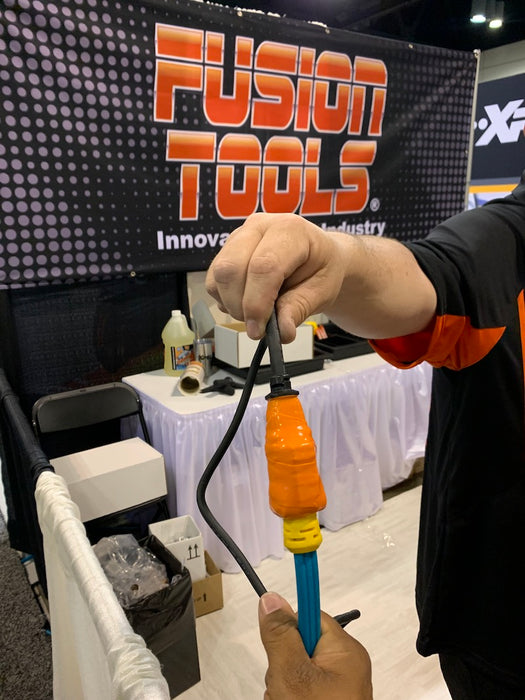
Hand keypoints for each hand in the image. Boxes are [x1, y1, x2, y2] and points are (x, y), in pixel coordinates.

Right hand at [206, 212, 435, 343]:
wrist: (317, 256)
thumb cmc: (321, 269)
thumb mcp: (322, 290)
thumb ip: (300, 309)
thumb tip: (281, 333)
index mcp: (290, 230)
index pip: (264, 266)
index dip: (257, 303)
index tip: (259, 331)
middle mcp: (259, 225)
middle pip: (231, 268)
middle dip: (240, 306)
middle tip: (258, 328)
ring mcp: (239, 235)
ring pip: (218, 276)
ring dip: (232, 305)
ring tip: (256, 314)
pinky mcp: (226, 249)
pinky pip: (213, 280)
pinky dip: (225, 300)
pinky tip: (246, 302)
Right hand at [259, 592, 372, 699]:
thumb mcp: (293, 674)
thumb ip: (281, 637)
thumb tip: (272, 601)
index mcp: (346, 651)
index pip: (310, 616)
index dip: (289, 625)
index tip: (272, 624)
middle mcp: (345, 665)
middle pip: (299, 644)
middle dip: (282, 663)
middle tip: (283, 684)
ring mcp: (336, 684)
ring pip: (295, 668)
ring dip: (283, 683)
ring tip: (286, 698)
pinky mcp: (328, 697)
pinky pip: (300, 685)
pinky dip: (290, 694)